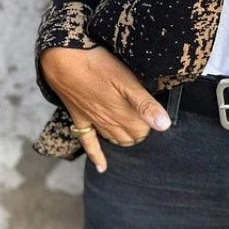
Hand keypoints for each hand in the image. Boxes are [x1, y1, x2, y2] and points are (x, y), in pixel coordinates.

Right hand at [39, 45, 170, 172]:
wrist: (64, 61)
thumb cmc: (99, 66)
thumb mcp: (127, 81)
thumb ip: (145, 104)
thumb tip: (164, 125)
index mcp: (122, 114)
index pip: (143, 131)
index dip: (150, 123)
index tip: (152, 112)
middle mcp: (108, 122)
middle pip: (130, 137)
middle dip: (140, 132)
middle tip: (145, 119)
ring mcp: (93, 122)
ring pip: (113, 139)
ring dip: (124, 139)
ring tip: (133, 132)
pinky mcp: (79, 118)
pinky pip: (88, 142)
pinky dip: (97, 156)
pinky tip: (102, 168)